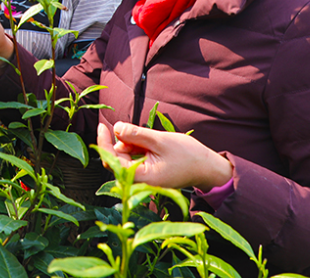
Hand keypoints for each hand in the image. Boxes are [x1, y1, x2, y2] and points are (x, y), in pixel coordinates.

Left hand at [96, 122, 233, 191]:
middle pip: (117, 159)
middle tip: (142, 135)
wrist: (207, 167)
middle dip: (124, 143)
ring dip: (132, 145)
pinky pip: (133, 160)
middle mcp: (140, 183)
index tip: (102, 126)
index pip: (113, 162)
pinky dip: (137, 149)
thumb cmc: (187, 154)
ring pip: (125, 158)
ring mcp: (143, 180)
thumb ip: (136, 135)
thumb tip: (116, 128)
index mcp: (143, 179)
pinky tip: (151, 146)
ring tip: (152, 143)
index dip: (105, 143)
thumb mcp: (160, 140)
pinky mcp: (146, 175)